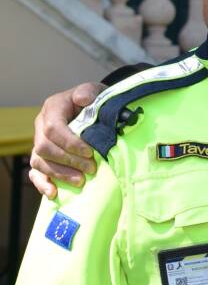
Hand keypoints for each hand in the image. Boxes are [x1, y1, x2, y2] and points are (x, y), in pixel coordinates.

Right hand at [28, 82, 101, 197]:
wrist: (94, 108)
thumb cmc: (95, 100)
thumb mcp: (96, 91)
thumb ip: (90, 92)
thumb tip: (82, 99)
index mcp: (53, 108)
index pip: (53, 128)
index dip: (70, 143)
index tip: (90, 153)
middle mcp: (41, 125)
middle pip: (45, 148)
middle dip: (68, 161)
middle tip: (91, 168)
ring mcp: (39, 142)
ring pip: (39, 162)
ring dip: (60, 174)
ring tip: (81, 181)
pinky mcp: (42, 157)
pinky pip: (35, 172)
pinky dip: (42, 183)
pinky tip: (54, 193)